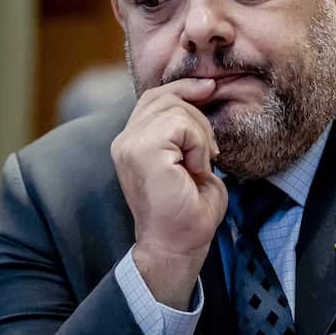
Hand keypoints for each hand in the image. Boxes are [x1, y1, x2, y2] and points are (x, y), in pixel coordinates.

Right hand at [111, 78, 225, 307]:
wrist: (178, 247)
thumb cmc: (188, 213)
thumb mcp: (189, 161)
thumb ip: (186, 132)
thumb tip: (203, 96)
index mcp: (131, 143)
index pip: (153, 97)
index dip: (183, 88)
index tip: (210, 89)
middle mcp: (124, 141)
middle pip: (164, 97)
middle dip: (199, 116)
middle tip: (211, 152)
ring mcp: (130, 145)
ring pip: (176, 109)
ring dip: (200, 137)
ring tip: (199, 167)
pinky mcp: (143, 151)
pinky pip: (181, 125)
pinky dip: (198, 145)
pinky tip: (194, 170)